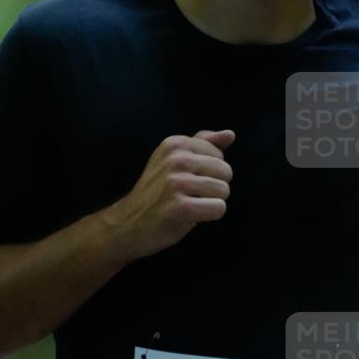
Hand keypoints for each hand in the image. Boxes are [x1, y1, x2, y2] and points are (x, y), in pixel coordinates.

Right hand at [108, 128, 234, 259]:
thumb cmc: (156, 193)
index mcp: (174, 144)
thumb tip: (230, 134)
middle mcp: (176, 159)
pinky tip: (190, 216)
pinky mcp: (181, 207)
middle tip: (188, 195)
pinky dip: (209, 216)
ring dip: (211, 202)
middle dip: (213, 187)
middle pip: (225, 171)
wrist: (127, 224)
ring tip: (189, 204)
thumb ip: (203, 145)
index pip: (218, 154)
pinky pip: (219, 208)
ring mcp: (177, 183)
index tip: (185, 179)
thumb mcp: (174, 161)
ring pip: (224, 191)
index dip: (208, 171)